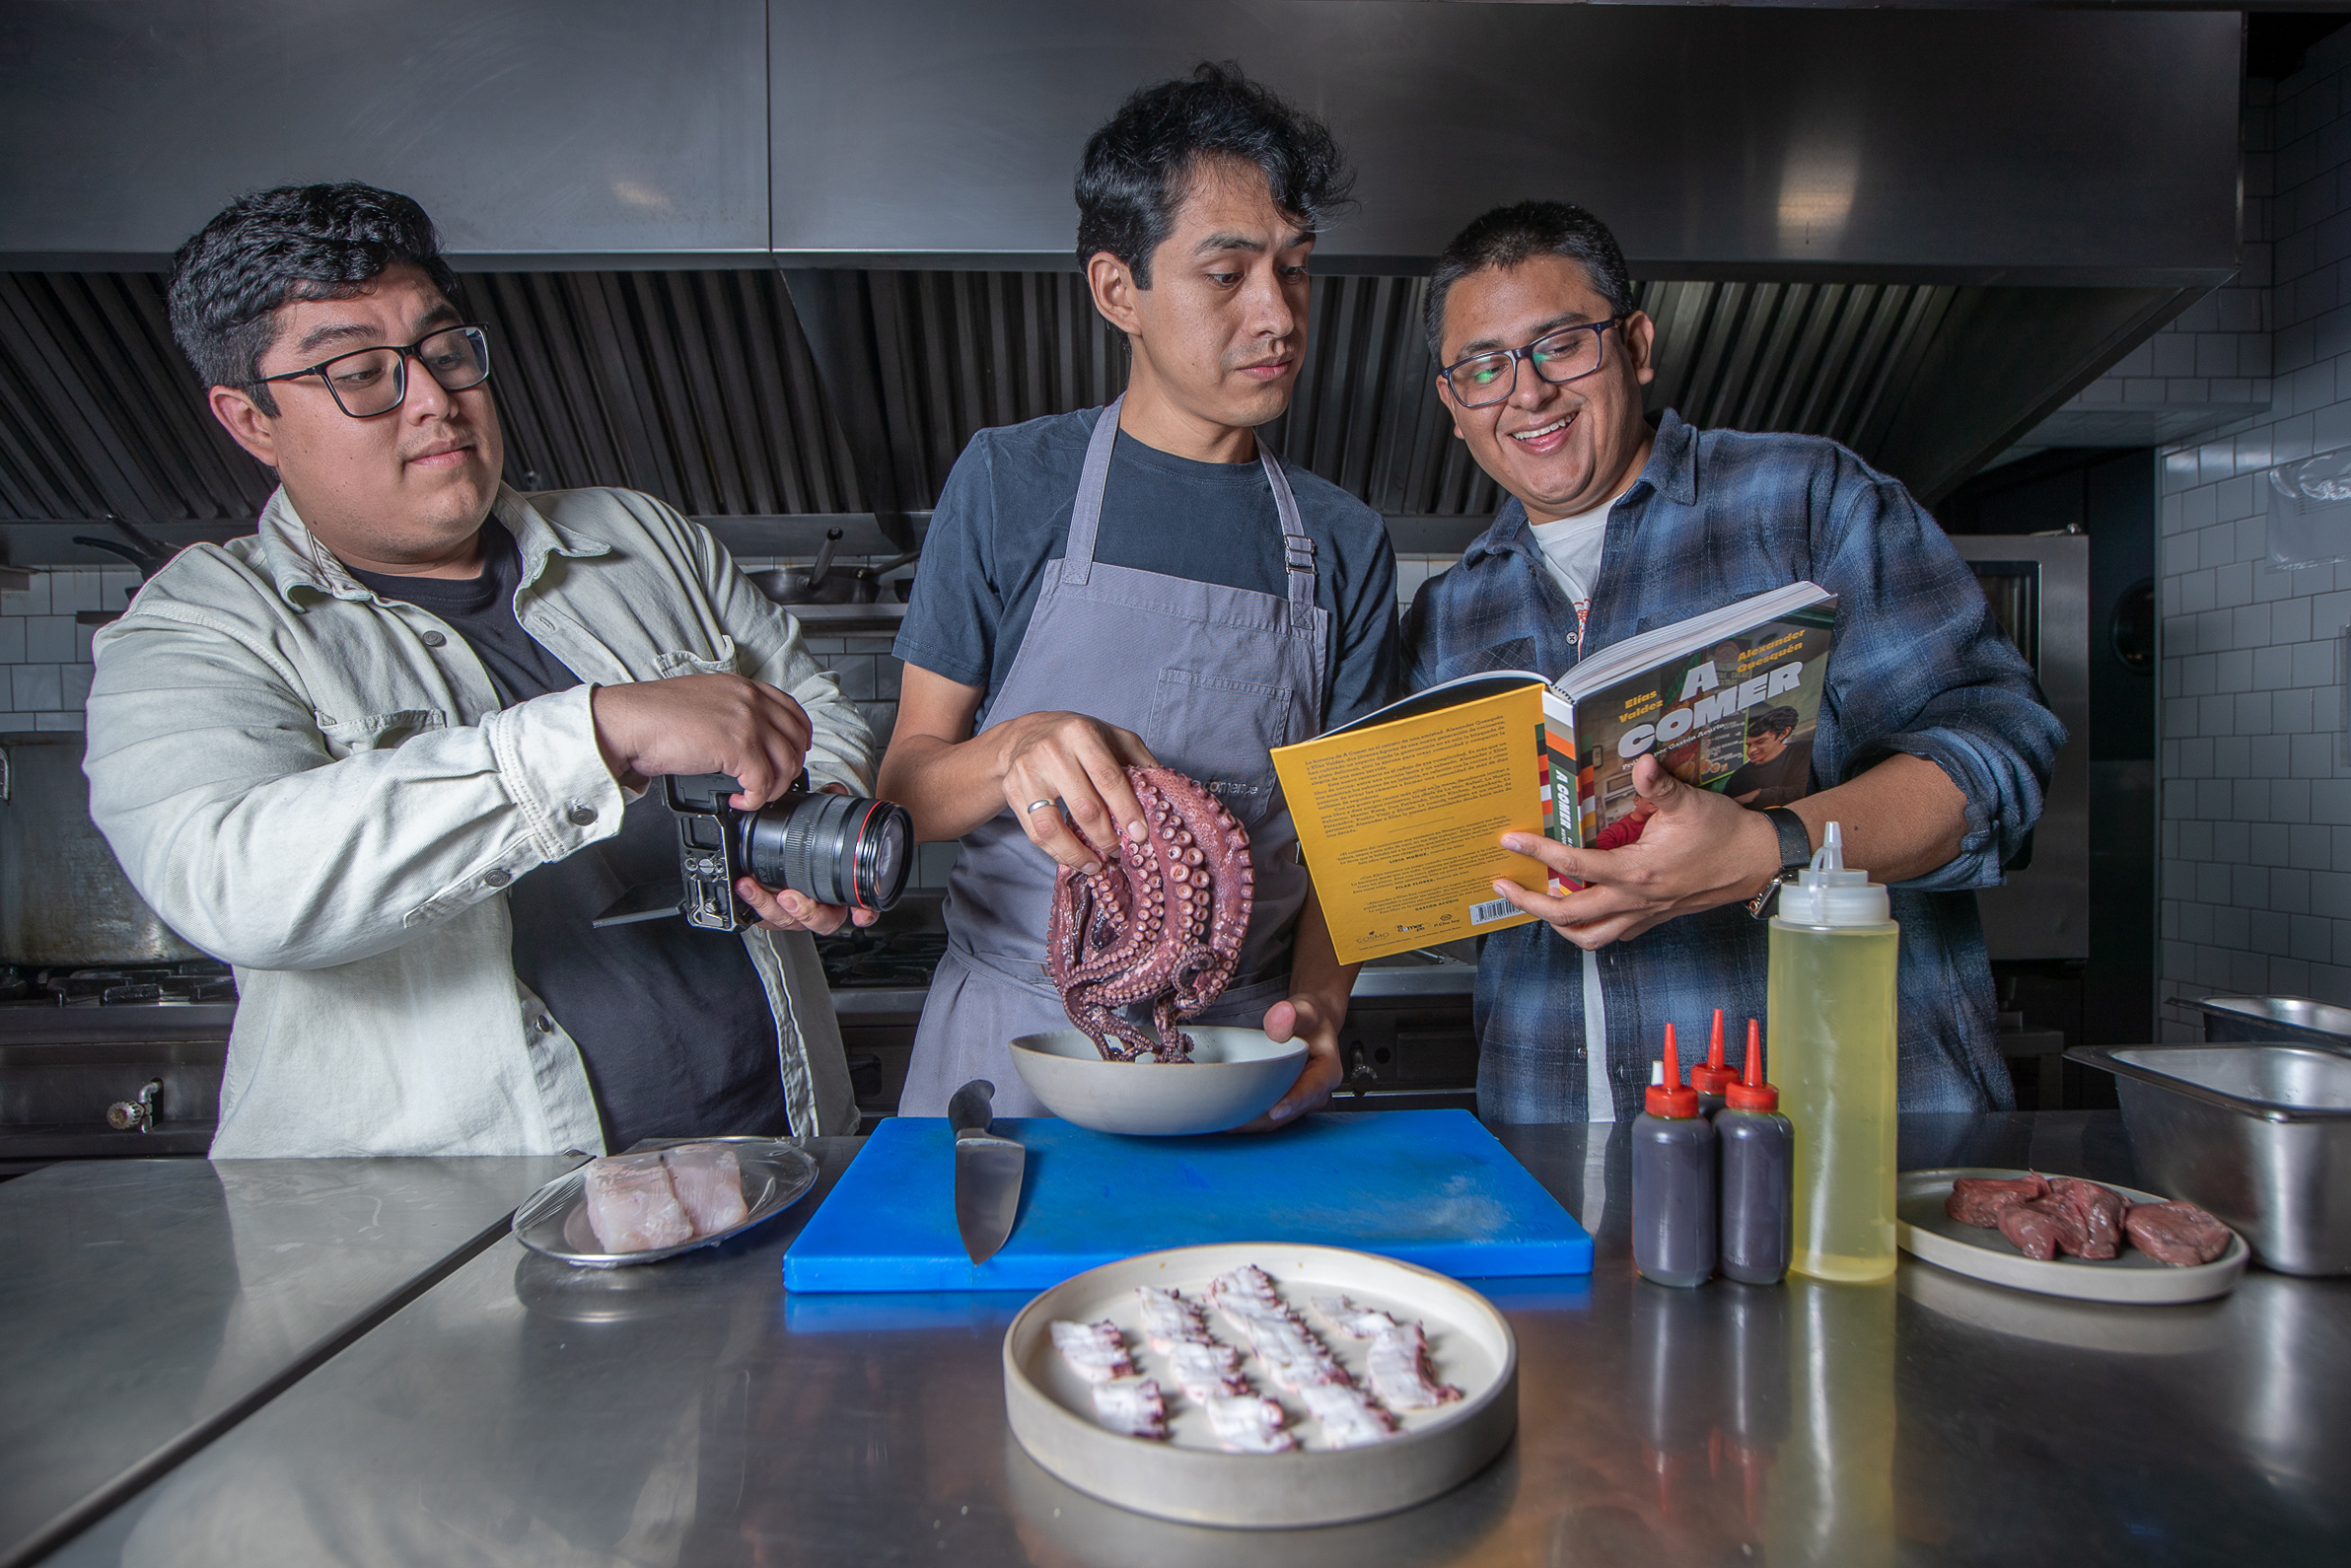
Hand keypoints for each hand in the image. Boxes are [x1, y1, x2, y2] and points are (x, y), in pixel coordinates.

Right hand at [591, 675, 811, 808]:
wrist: (629, 721)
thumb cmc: (654, 715)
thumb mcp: (705, 701)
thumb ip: (732, 712)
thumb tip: (749, 739)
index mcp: (743, 688)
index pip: (793, 712)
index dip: (798, 740)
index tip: (791, 756)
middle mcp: (750, 700)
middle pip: (796, 739)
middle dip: (789, 768)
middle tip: (772, 784)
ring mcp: (746, 722)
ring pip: (787, 763)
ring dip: (774, 788)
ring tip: (754, 795)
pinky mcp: (736, 746)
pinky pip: (764, 783)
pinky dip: (755, 799)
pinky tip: (740, 801)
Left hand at [730, 783, 877, 935]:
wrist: (785, 857)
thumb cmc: (811, 850)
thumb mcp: (822, 827)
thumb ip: (831, 808)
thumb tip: (835, 792)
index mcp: (842, 894)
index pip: (861, 909)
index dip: (864, 915)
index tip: (860, 913)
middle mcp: (822, 908)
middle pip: (822, 921)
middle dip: (807, 912)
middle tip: (790, 898)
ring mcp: (797, 913)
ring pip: (789, 920)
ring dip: (771, 906)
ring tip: (755, 887)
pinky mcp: (773, 912)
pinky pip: (766, 915)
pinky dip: (754, 902)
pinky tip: (746, 887)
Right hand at [994, 711, 1158, 872]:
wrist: (1024, 735)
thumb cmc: (1077, 738)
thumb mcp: (1112, 736)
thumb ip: (1138, 759)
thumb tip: (1164, 791)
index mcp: (1081, 733)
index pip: (1108, 778)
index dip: (1126, 810)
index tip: (1140, 835)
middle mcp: (1051, 751)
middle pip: (1084, 806)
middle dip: (1106, 837)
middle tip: (1120, 851)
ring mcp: (1027, 772)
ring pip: (1052, 826)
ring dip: (1077, 853)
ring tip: (1096, 864)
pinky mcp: (1013, 791)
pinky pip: (1035, 832)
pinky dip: (1056, 852)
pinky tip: (1074, 858)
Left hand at [1230, 996, 1343, 1132]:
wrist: (1312, 1026)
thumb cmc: (1310, 1020)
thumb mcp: (1304, 1010)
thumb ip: (1293, 1014)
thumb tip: (1281, 1017)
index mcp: (1327, 1072)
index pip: (1310, 1090)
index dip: (1292, 1101)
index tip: (1275, 1110)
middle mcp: (1316, 1093)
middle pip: (1288, 1112)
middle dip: (1261, 1118)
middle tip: (1233, 1118)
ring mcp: (1301, 1102)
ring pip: (1275, 1120)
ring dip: (1251, 1123)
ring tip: (1225, 1120)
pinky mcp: (1286, 1105)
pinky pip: (1267, 1118)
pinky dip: (1248, 1118)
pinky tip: (1228, 1115)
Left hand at [1492, 753, 1781, 948]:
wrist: (1756, 861)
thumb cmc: (1724, 833)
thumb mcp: (1690, 802)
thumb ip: (1658, 785)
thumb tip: (1641, 761)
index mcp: (1636, 871)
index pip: (1574, 866)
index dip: (1537, 853)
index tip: (1511, 842)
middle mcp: (1634, 900)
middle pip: (1569, 915)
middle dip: (1529, 903)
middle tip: (1503, 885)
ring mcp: (1643, 915)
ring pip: (1589, 937)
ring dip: (1557, 925)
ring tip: (1535, 906)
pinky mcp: (1653, 919)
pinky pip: (1612, 935)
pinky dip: (1589, 929)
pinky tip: (1579, 912)